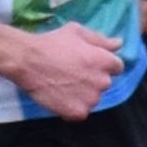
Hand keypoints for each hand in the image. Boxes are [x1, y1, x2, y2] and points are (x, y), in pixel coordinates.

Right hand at [7, 19, 129, 118]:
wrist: (28, 61)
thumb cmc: (52, 43)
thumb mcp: (77, 32)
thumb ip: (101, 40)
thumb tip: (119, 43)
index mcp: (105, 61)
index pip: (116, 67)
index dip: (102, 64)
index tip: (88, 63)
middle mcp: (103, 82)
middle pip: (104, 83)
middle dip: (93, 79)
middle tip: (72, 73)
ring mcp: (90, 100)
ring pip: (92, 98)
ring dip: (83, 94)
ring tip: (64, 84)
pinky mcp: (77, 113)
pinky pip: (81, 111)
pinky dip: (72, 107)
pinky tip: (60, 96)